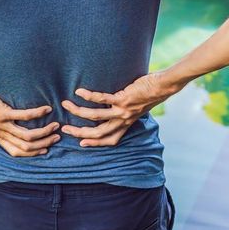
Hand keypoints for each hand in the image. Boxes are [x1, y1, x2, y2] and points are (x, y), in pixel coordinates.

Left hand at [0, 81, 59, 156]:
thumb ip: (1, 126)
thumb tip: (14, 125)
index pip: (18, 153)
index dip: (33, 153)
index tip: (46, 149)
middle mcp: (1, 134)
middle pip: (26, 146)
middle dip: (44, 143)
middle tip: (57, 136)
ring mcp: (2, 124)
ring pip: (27, 136)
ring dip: (44, 132)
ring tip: (55, 125)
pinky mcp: (2, 113)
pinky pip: (24, 116)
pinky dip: (38, 114)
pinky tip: (47, 109)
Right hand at [60, 71, 184, 146]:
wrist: (163, 86)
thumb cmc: (151, 93)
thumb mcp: (138, 107)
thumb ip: (126, 111)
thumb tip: (116, 107)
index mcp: (127, 124)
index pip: (110, 139)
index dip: (95, 143)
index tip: (81, 142)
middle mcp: (124, 120)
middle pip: (98, 132)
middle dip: (79, 131)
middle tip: (64, 127)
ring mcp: (123, 111)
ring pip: (95, 116)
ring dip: (78, 111)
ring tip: (66, 104)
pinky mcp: (123, 99)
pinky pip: (102, 100)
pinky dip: (88, 96)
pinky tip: (79, 92)